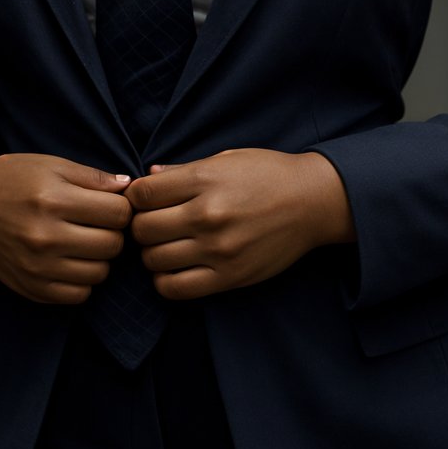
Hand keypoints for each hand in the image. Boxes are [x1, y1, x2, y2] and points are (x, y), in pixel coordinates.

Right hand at [0, 153, 133, 304]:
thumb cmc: (15, 178)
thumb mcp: (54, 165)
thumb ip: (94, 178)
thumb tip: (129, 188)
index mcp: (53, 200)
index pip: (118, 214)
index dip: (122, 208)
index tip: (111, 205)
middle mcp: (45, 237)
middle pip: (112, 245)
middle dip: (114, 233)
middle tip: (100, 224)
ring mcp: (37, 267)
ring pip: (99, 273)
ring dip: (99, 258)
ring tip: (85, 241)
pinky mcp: (30, 288)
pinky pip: (78, 296)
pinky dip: (82, 280)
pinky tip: (72, 260)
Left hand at [124, 148, 353, 300]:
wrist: (312, 202)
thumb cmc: (268, 174)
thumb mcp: (226, 159)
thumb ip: (184, 171)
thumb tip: (147, 177)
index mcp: (204, 180)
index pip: (142, 194)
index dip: (135, 197)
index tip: (143, 200)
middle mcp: (208, 214)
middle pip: (143, 229)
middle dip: (140, 227)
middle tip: (152, 224)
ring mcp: (218, 249)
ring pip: (154, 260)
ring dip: (152, 254)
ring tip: (165, 245)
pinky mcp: (230, 277)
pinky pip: (177, 289)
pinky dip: (165, 281)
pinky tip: (173, 268)